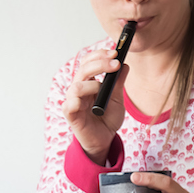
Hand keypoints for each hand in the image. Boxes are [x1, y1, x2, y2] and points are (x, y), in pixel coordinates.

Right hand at [63, 49, 128, 164]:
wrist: (104, 139)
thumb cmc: (107, 118)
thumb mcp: (118, 99)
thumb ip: (119, 83)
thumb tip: (125, 64)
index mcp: (89, 81)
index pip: (89, 61)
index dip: (100, 55)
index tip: (116, 53)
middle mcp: (79, 88)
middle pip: (83, 69)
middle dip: (100, 63)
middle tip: (115, 63)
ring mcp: (74, 101)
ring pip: (76, 86)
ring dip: (92, 84)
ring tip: (102, 90)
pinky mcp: (71, 115)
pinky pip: (68, 105)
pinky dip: (76, 101)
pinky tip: (84, 102)